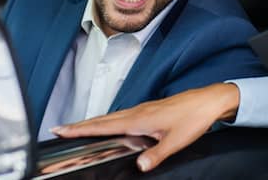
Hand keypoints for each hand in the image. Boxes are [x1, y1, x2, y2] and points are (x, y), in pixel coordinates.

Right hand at [52, 83, 239, 171]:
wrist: (208, 101)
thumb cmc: (193, 118)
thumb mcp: (176, 141)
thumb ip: (156, 154)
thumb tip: (140, 166)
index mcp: (138, 119)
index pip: (102, 125)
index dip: (80, 129)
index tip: (61, 130)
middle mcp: (136, 112)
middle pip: (101, 119)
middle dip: (78, 125)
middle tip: (59, 130)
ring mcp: (142, 109)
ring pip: (110, 117)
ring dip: (91, 123)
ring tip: (76, 129)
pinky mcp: (148, 110)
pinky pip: (121, 116)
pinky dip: (107, 121)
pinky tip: (108, 126)